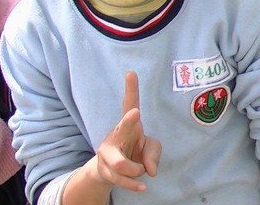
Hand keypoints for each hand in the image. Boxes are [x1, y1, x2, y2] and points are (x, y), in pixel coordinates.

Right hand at [94, 72, 160, 191]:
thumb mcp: (149, 148)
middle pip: (122, 129)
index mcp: (128, 125)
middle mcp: (115, 136)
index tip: (131, 73)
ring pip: (123, 165)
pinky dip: (134, 185)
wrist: (109, 170)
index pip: (129, 104)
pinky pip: (122, 180)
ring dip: (137, 171)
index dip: (131, 90)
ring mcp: (107, 154)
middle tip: (135, 114)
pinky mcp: (105, 170)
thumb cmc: (134, 151)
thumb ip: (155, 154)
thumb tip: (151, 170)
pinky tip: (143, 187)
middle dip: (128, 122)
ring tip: (141, 171)